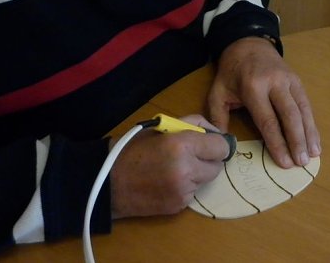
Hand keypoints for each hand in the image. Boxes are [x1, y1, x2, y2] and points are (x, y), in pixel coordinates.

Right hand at [109, 114, 229, 217]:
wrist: (108, 183)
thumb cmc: (132, 149)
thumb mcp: (162, 126)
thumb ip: (193, 124)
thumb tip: (217, 132)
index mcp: (182, 145)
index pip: (221, 147)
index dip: (218, 144)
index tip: (211, 144)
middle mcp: (186, 169)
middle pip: (217, 167)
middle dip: (208, 160)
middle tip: (192, 155)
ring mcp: (183, 191)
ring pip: (205, 181)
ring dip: (197, 174)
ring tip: (174, 168)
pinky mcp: (178, 206)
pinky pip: (193, 193)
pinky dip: (185, 187)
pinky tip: (166, 182)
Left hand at [207, 37, 320, 168]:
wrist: (248, 44)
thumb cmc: (232, 72)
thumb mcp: (217, 91)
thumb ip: (217, 117)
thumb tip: (223, 144)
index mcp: (253, 87)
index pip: (268, 120)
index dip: (277, 142)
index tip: (284, 162)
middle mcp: (275, 83)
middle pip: (290, 116)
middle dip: (297, 141)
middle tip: (301, 163)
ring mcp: (289, 80)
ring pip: (302, 110)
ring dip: (309, 134)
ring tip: (313, 155)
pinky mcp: (298, 80)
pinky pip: (307, 104)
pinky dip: (312, 123)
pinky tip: (315, 140)